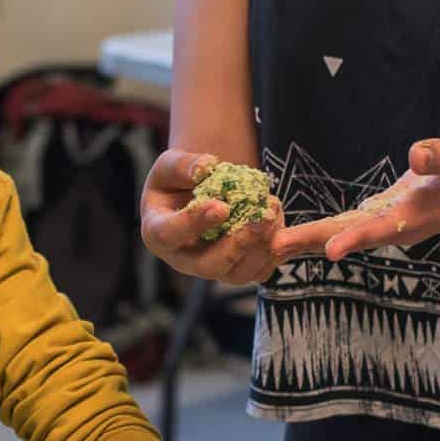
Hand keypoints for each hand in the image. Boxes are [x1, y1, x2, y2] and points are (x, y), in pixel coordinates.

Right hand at [139, 149, 281, 285]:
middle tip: (262, 219)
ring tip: (274, 217)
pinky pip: (258, 271)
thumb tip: (206, 167)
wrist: (197, 195)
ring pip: (237, 274)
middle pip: (208, 266)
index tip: (221, 206)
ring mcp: (211, 268)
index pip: (169, 234)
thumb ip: (182, 166)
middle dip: (238, 245)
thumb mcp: (169, 166)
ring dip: (260, 249)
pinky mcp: (236, 269)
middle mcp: (183, 259)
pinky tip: (281, 225)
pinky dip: (273, 252)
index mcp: (158, 233)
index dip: (194, 223)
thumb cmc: (177, 181)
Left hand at [272, 123, 439, 263]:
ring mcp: (391, 222)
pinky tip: (291, 236)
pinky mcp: (382, 214)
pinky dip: (318, 232)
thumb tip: (416, 155)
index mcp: (424, 212)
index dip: (358, 237)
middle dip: (315, 242)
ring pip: (345, 233)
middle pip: (354, 235)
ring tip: (271, 244)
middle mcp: (403, 225)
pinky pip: (346, 225)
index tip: (331, 249)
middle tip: (275, 246)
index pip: (387, 227)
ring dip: (309, 240)